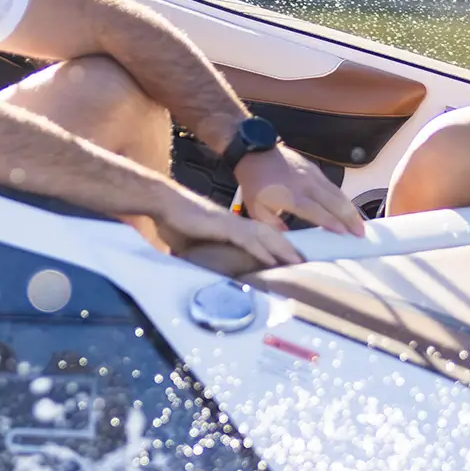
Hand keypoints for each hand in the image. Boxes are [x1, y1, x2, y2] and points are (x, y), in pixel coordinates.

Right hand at [153, 190, 302, 270]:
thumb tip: (200, 267)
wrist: (163, 203)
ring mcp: (230, 223)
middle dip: (288, 248)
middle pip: (270, 234)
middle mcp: (236, 222)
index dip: (277, 247)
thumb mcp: (191, 243)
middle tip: (306, 263)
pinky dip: (260, 251)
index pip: (261, 236)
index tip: (291, 260)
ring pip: (264, 236)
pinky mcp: (222, 226)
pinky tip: (271, 261)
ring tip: (297, 263)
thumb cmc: (174, 222)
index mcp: (232, 226)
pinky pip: (246, 240)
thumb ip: (201, 253)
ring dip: (282, 250)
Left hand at [233, 145, 367, 236]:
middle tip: (361, 234)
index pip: (317, 212)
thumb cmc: (254, 183)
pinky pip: (333, 186)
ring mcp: (313, 175)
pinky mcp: (315, 169)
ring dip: (350, 209)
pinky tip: (348, 208)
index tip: (345, 234)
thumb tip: (289, 239)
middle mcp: (306, 185)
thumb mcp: (256, 209)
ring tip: (360, 224)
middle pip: (334, 203)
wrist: (255, 153)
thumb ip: (274, 226)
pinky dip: (343, 198)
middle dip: (350, 219)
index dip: (332, 223)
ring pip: (338, 193)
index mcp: (292, 196)